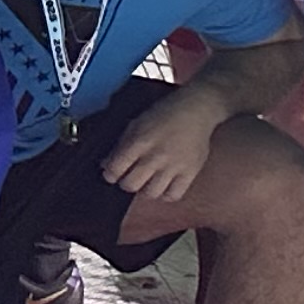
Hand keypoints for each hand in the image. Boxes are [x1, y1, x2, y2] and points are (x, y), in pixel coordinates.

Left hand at [98, 81, 230, 207]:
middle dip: (125, 183)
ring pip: (151, 193)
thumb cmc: (165, 113)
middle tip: (129, 177)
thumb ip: (121, 144)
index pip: (115, 168)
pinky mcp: (190, 172)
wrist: (197, 109)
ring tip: (147, 181)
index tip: (111, 173)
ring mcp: (174, 166)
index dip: (110, 174)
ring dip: (145, 189)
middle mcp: (156, 156)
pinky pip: (173, 195)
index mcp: (140, 141)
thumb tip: (105, 164)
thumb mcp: (137, 122)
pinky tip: (163, 184)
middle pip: (131, 185)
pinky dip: (166, 194)